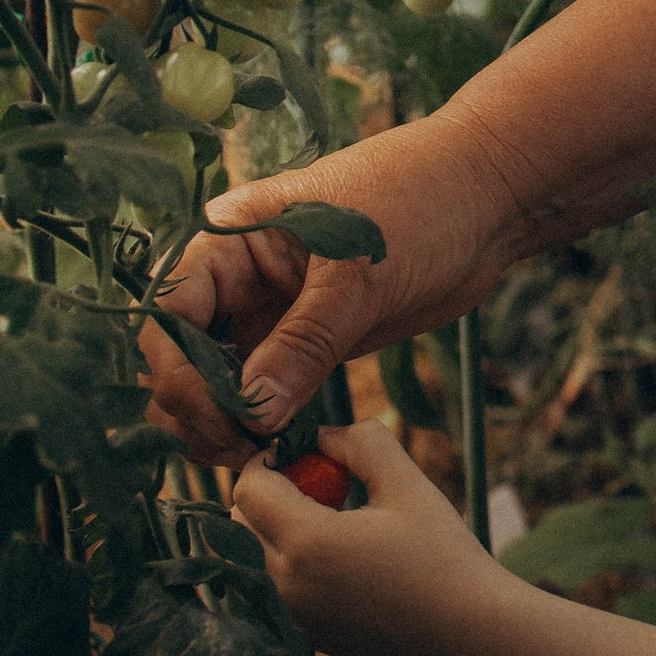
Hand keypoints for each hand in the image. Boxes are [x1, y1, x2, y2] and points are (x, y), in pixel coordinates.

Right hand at [142, 114, 519, 458]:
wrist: (487, 198)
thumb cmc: (420, 203)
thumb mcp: (357, 275)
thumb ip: (303, 344)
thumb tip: (249, 413)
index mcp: (228, 239)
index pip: (168, 315)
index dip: (178, 373)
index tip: (221, 419)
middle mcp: (235, 278)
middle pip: (181, 357)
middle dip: (196, 409)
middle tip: (242, 452)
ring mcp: (268, 313)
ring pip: (216, 382)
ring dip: (223, 424)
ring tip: (260, 457)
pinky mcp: (304, 344)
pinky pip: (264, 391)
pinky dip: (262, 422)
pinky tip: (281, 447)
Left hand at [234, 422, 498, 655]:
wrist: (470, 628)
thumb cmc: (443, 551)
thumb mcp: (406, 482)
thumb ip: (359, 442)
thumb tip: (319, 435)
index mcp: (309, 542)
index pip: (248, 488)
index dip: (268, 462)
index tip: (302, 456)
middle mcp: (288, 586)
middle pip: (238, 525)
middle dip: (266, 496)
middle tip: (316, 489)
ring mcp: (294, 619)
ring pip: (251, 561)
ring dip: (274, 533)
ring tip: (328, 526)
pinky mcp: (307, 639)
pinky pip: (274, 592)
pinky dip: (290, 570)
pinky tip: (340, 565)